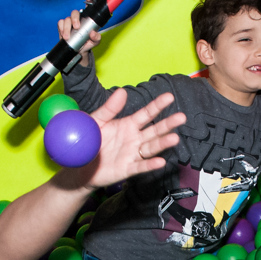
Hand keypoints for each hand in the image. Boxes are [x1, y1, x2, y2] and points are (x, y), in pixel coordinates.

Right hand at [58, 0, 101, 66]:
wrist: (79, 51)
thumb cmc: (88, 43)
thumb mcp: (95, 42)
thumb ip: (96, 38)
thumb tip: (92, 33)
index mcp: (88, 19)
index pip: (88, 7)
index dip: (89, 1)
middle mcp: (78, 18)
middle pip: (75, 12)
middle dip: (75, 18)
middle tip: (76, 27)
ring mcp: (70, 22)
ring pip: (67, 19)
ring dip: (67, 28)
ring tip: (67, 37)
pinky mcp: (63, 26)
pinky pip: (60, 23)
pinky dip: (61, 29)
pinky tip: (63, 35)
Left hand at [68, 89, 185, 190]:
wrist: (79, 165)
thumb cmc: (88, 140)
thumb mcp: (96, 121)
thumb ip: (109, 108)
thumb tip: (122, 91)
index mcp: (128, 125)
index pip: (146, 114)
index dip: (157, 105)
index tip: (169, 97)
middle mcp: (134, 139)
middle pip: (154, 130)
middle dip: (168, 124)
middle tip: (181, 117)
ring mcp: (133, 154)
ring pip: (151, 147)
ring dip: (163, 143)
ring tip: (175, 138)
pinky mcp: (127, 168)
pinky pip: (141, 166)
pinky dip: (150, 164)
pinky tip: (161, 161)